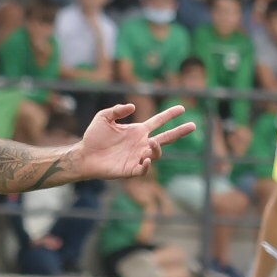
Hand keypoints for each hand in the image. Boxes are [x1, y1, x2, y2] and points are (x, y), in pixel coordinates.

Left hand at [75, 103, 194, 178]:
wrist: (83, 155)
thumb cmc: (93, 137)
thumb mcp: (103, 118)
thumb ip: (116, 110)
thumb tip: (133, 107)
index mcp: (138, 131)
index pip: (158, 121)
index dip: (169, 115)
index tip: (182, 108)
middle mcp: (141, 144)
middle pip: (166, 138)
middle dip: (179, 132)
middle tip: (193, 125)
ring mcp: (137, 156)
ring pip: (156, 153)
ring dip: (156, 148)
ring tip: (152, 142)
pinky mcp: (130, 169)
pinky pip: (143, 169)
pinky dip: (146, 165)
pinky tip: (145, 158)